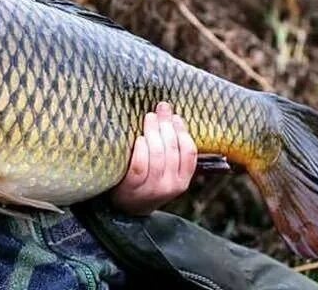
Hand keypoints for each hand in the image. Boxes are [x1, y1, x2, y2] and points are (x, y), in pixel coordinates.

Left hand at [110, 101, 196, 215]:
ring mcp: (152, 188)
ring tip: (149, 118)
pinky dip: (140, 149)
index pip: (189, 152)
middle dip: (167, 125)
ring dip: (153, 132)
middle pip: (172, 149)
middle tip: (160, 109)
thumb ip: (174, 155)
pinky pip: (139, 165)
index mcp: (182, 181)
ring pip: (157, 155)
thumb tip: (173, 118)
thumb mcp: (167, 174)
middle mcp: (170, 185)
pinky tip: (139, 138)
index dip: (183, 131)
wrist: (128, 209)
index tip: (175, 116)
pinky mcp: (132, 188)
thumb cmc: (148, 183)